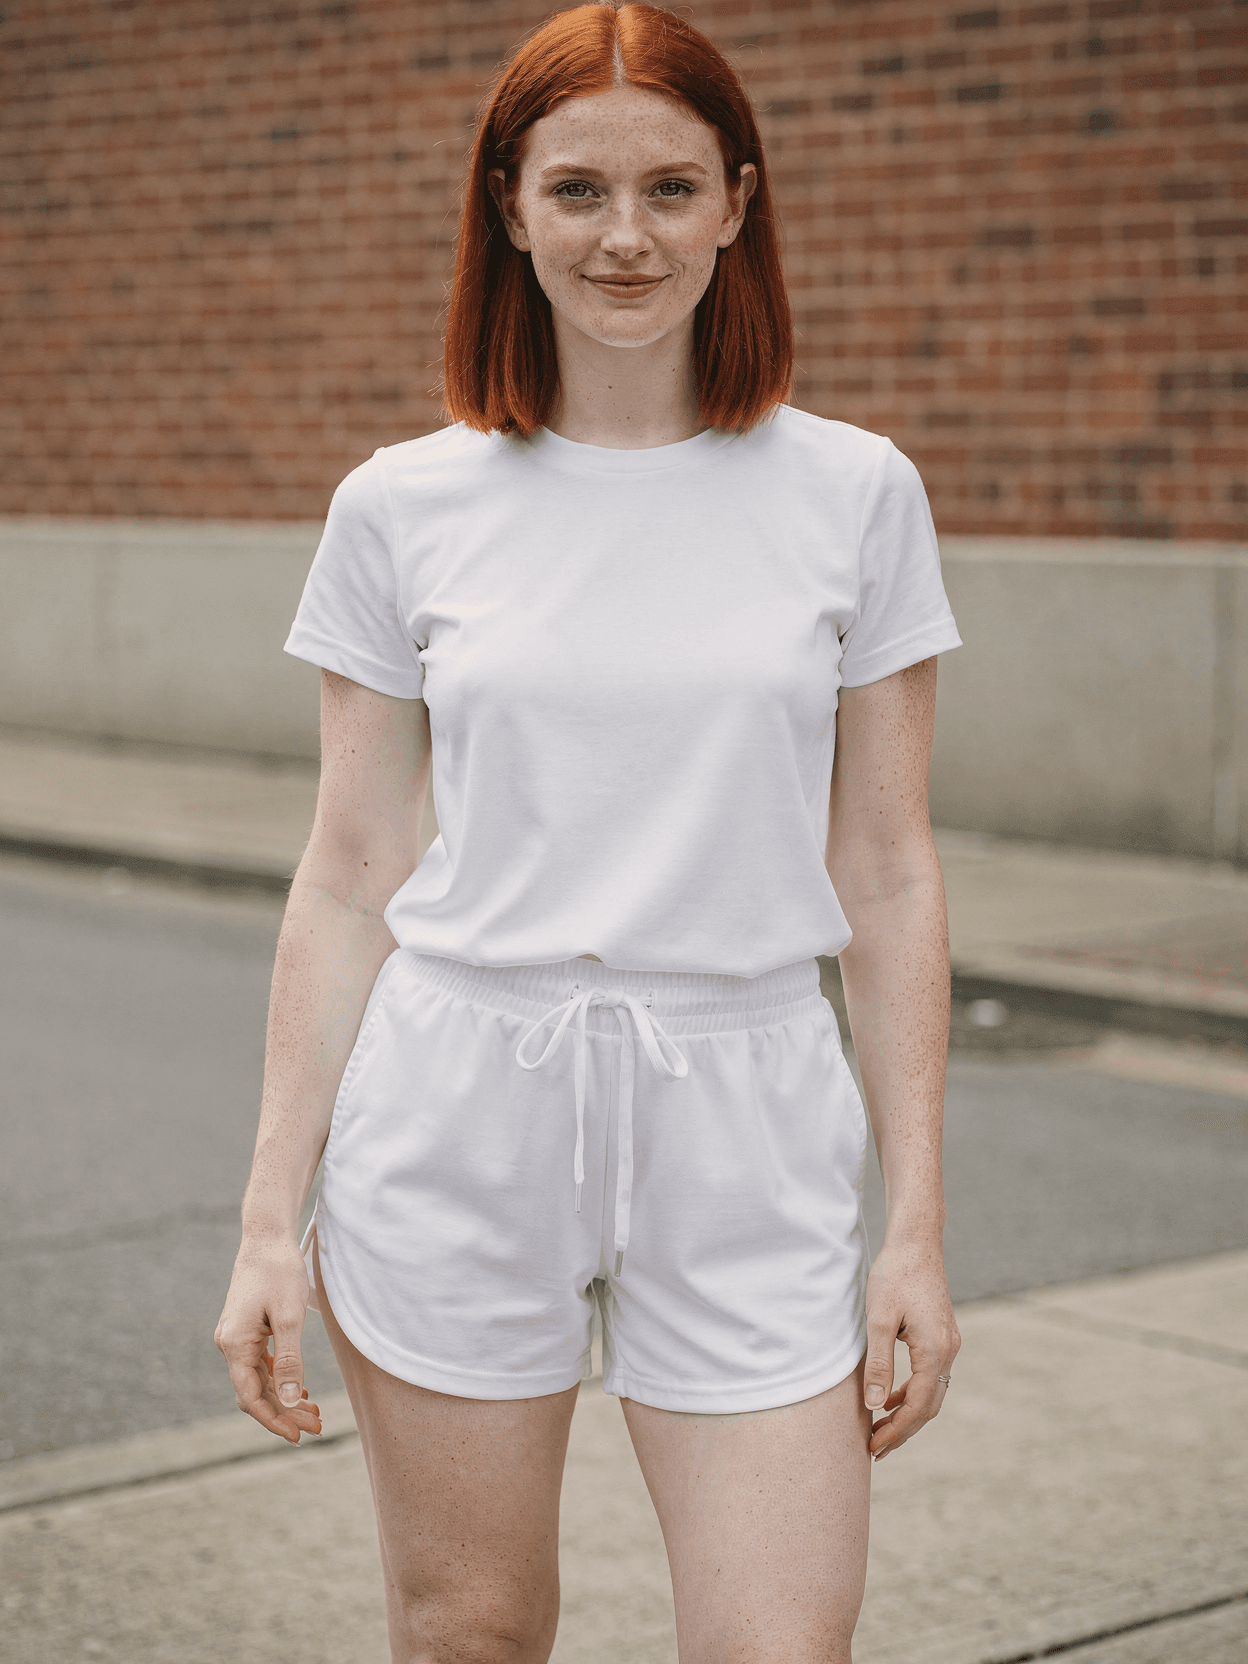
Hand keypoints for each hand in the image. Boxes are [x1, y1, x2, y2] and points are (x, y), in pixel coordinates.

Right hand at [214, 1235, 322, 1444]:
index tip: (298, 1437)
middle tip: (317, 1428)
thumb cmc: (279, 1271)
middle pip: (256, 1391)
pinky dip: (281, 1378)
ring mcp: (237, 1337)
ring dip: (285, 1397)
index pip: (250, 1397)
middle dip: (284, 1412)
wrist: (266, 1237)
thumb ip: (289, 1359)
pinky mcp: (247, 1329)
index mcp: (235, 1344)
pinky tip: (301, 1389)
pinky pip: (261, 1364)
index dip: (274, 1420)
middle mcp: (230, 1344)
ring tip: (315, 1413)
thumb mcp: (289, 1316)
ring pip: (260, 1379)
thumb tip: (287, 1399)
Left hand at [862, 1236, 959, 1460]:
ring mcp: (949, 1343)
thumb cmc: (894, 1275)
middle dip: (903, 1430)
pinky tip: (892, 1398)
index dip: (897, 1431)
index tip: (874, 1448)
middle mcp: (949, 1351)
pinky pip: (932, 1376)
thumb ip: (879, 1364)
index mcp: (935, 1350)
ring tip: (880, 1431)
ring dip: (908, 1414)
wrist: (916, 1242)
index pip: (918, 1406)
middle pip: (929, 1406)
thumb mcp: (878, 1319)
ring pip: (933, 1393)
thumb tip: (876, 1406)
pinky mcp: (943, 1335)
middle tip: (875, 1450)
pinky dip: (913, 1393)